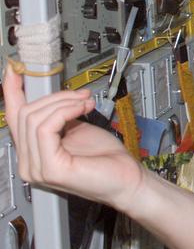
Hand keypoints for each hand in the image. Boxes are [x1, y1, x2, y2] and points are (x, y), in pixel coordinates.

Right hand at [3, 65, 145, 209]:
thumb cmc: (106, 158)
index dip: (12, 90)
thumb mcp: (76, 128)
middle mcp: (28, 163)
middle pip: (25, 113)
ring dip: (64, 102)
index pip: (13, 117)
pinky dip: (66, 111)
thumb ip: (58, 117)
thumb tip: (52, 97)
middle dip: (56, 97)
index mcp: (32, 152)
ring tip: (85, 102)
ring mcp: (36, 168)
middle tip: (81, 95)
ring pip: (34, 117)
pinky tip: (82, 109)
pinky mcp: (49, 168)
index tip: (15, 69)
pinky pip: (46, 127)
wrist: (126, 178)